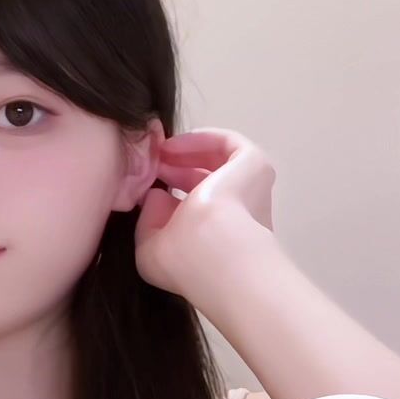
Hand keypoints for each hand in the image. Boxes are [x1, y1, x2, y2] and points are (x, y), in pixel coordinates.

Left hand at [134, 127, 277, 301]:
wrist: (218, 252)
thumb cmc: (188, 260)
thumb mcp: (152, 247)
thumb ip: (149, 219)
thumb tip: (155, 193)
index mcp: (220, 234)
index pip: (197, 204)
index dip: (169, 186)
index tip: (144, 178)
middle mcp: (239, 212)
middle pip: (206, 180)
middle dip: (175, 167)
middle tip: (149, 162)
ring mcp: (250, 188)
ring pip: (218, 160)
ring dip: (185, 152)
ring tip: (158, 152)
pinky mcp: (255, 165)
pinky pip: (227, 143)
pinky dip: (200, 139)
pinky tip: (173, 145)